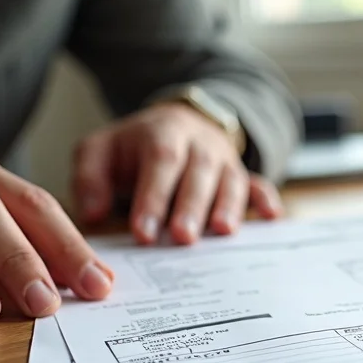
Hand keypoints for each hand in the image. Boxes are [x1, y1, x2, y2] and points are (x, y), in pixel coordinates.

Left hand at [72, 103, 282, 244]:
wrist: (178, 124)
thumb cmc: (134, 148)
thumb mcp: (100, 151)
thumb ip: (89, 178)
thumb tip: (92, 214)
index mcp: (163, 134)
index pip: (160, 163)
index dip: (153, 197)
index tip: (144, 232)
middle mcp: (199, 144)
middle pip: (199, 173)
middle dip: (192, 206)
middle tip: (182, 238)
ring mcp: (225, 160)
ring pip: (231, 181)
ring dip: (229, 206)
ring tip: (222, 232)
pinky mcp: (242, 176)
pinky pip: (259, 185)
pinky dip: (266, 199)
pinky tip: (273, 216)